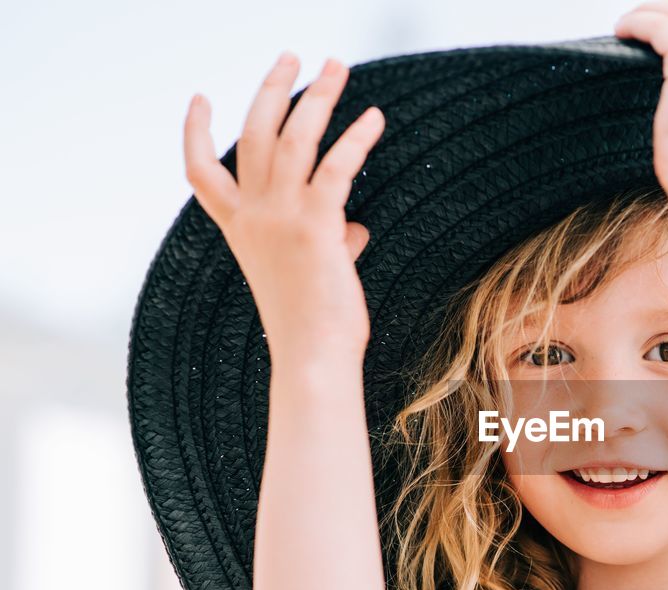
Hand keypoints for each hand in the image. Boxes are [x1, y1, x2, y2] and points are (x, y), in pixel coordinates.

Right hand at [183, 52, 384, 362]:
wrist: (313, 358)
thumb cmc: (315, 327)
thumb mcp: (313, 274)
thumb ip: (328, 241)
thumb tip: (355, 227)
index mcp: (239, 230)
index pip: (201, 173)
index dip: (197, 132)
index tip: (202, 98)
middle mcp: (252, 216)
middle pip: (254, 134)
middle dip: (273, 89)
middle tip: (292, 56)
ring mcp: (279, 217)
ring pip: (294, 138)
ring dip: (317, 96)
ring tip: (336, 65)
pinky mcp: (315, 225)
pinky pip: (337, 167)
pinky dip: (357, 138)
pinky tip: (374, 118)